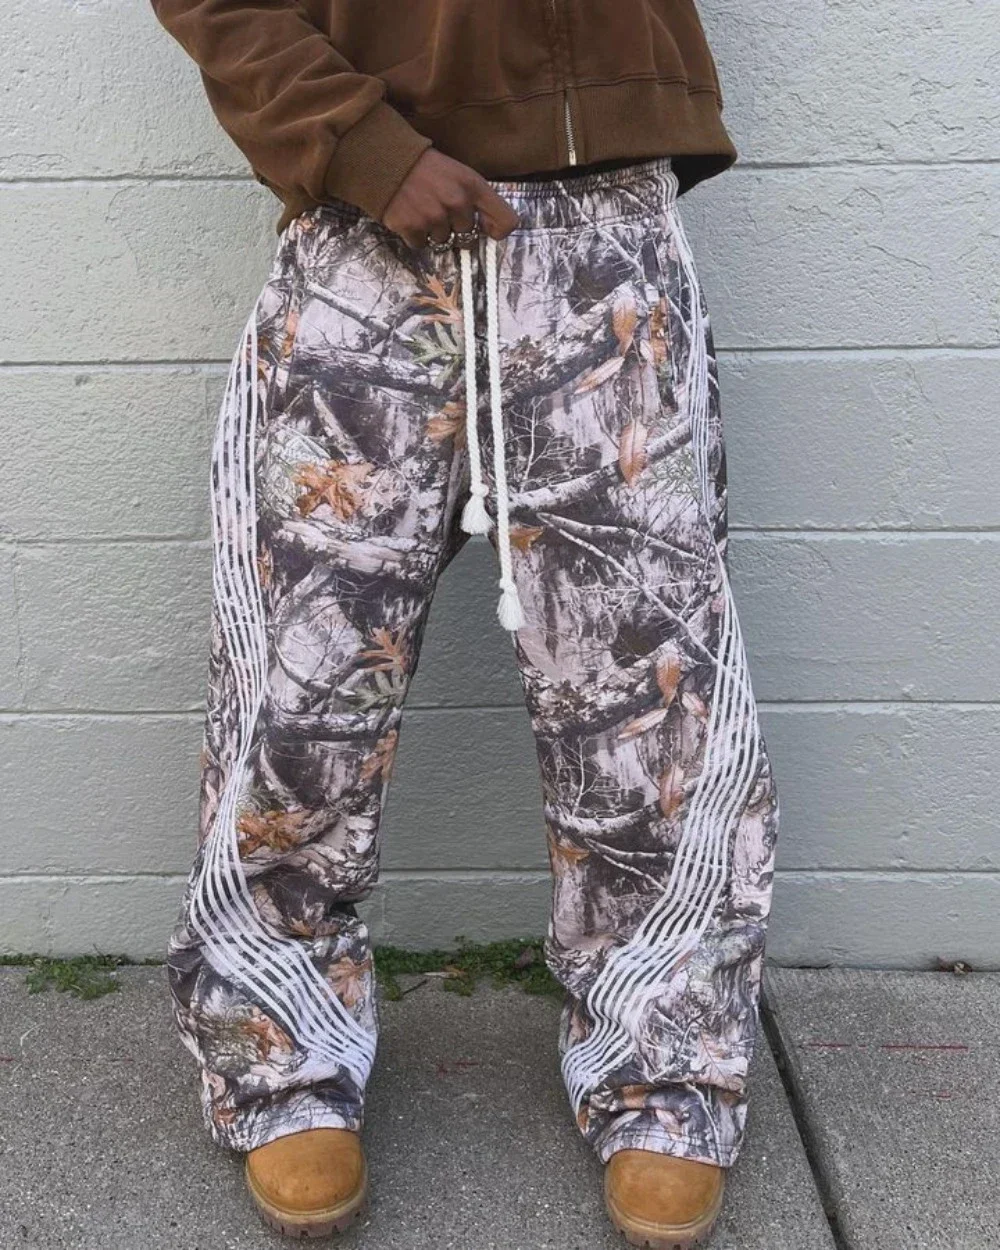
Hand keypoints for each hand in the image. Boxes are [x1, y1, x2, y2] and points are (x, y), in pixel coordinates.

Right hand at [382, 149, 518, 249]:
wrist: (385, 158)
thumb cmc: (425, 168)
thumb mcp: (459, 174)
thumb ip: (477, 199)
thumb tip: (491, 230)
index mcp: (473, 186)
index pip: (506, 221)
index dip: (497, 231)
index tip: (486, 230)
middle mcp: (457, 202)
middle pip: (467, 236)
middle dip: (454, 228)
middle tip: (438, 208)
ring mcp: (434, 216)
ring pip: (443, 242)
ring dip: (432, 231)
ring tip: (421, 208)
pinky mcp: (412, 227)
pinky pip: (420, 245)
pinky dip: (414, 235)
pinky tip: (408, 215)